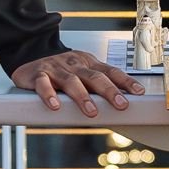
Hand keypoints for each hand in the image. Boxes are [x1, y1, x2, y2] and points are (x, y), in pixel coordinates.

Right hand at [10, 48, 142, 117]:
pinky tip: (55, 105)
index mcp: (88, 64)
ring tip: (92, 112)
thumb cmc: (61, 71)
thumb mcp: (82, 74)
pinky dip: (49, 94)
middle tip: (121, 104)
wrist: (30, 57)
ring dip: (83, 97)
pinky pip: (43, 84)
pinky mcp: (38, 74)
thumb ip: (97, 86)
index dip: (125, 81)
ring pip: (71, 82)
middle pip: (94, 77)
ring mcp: (56, 68)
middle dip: (109, 91)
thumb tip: (122, 102)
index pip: (110, 71)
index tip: (139, 92)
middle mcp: (74, 64)